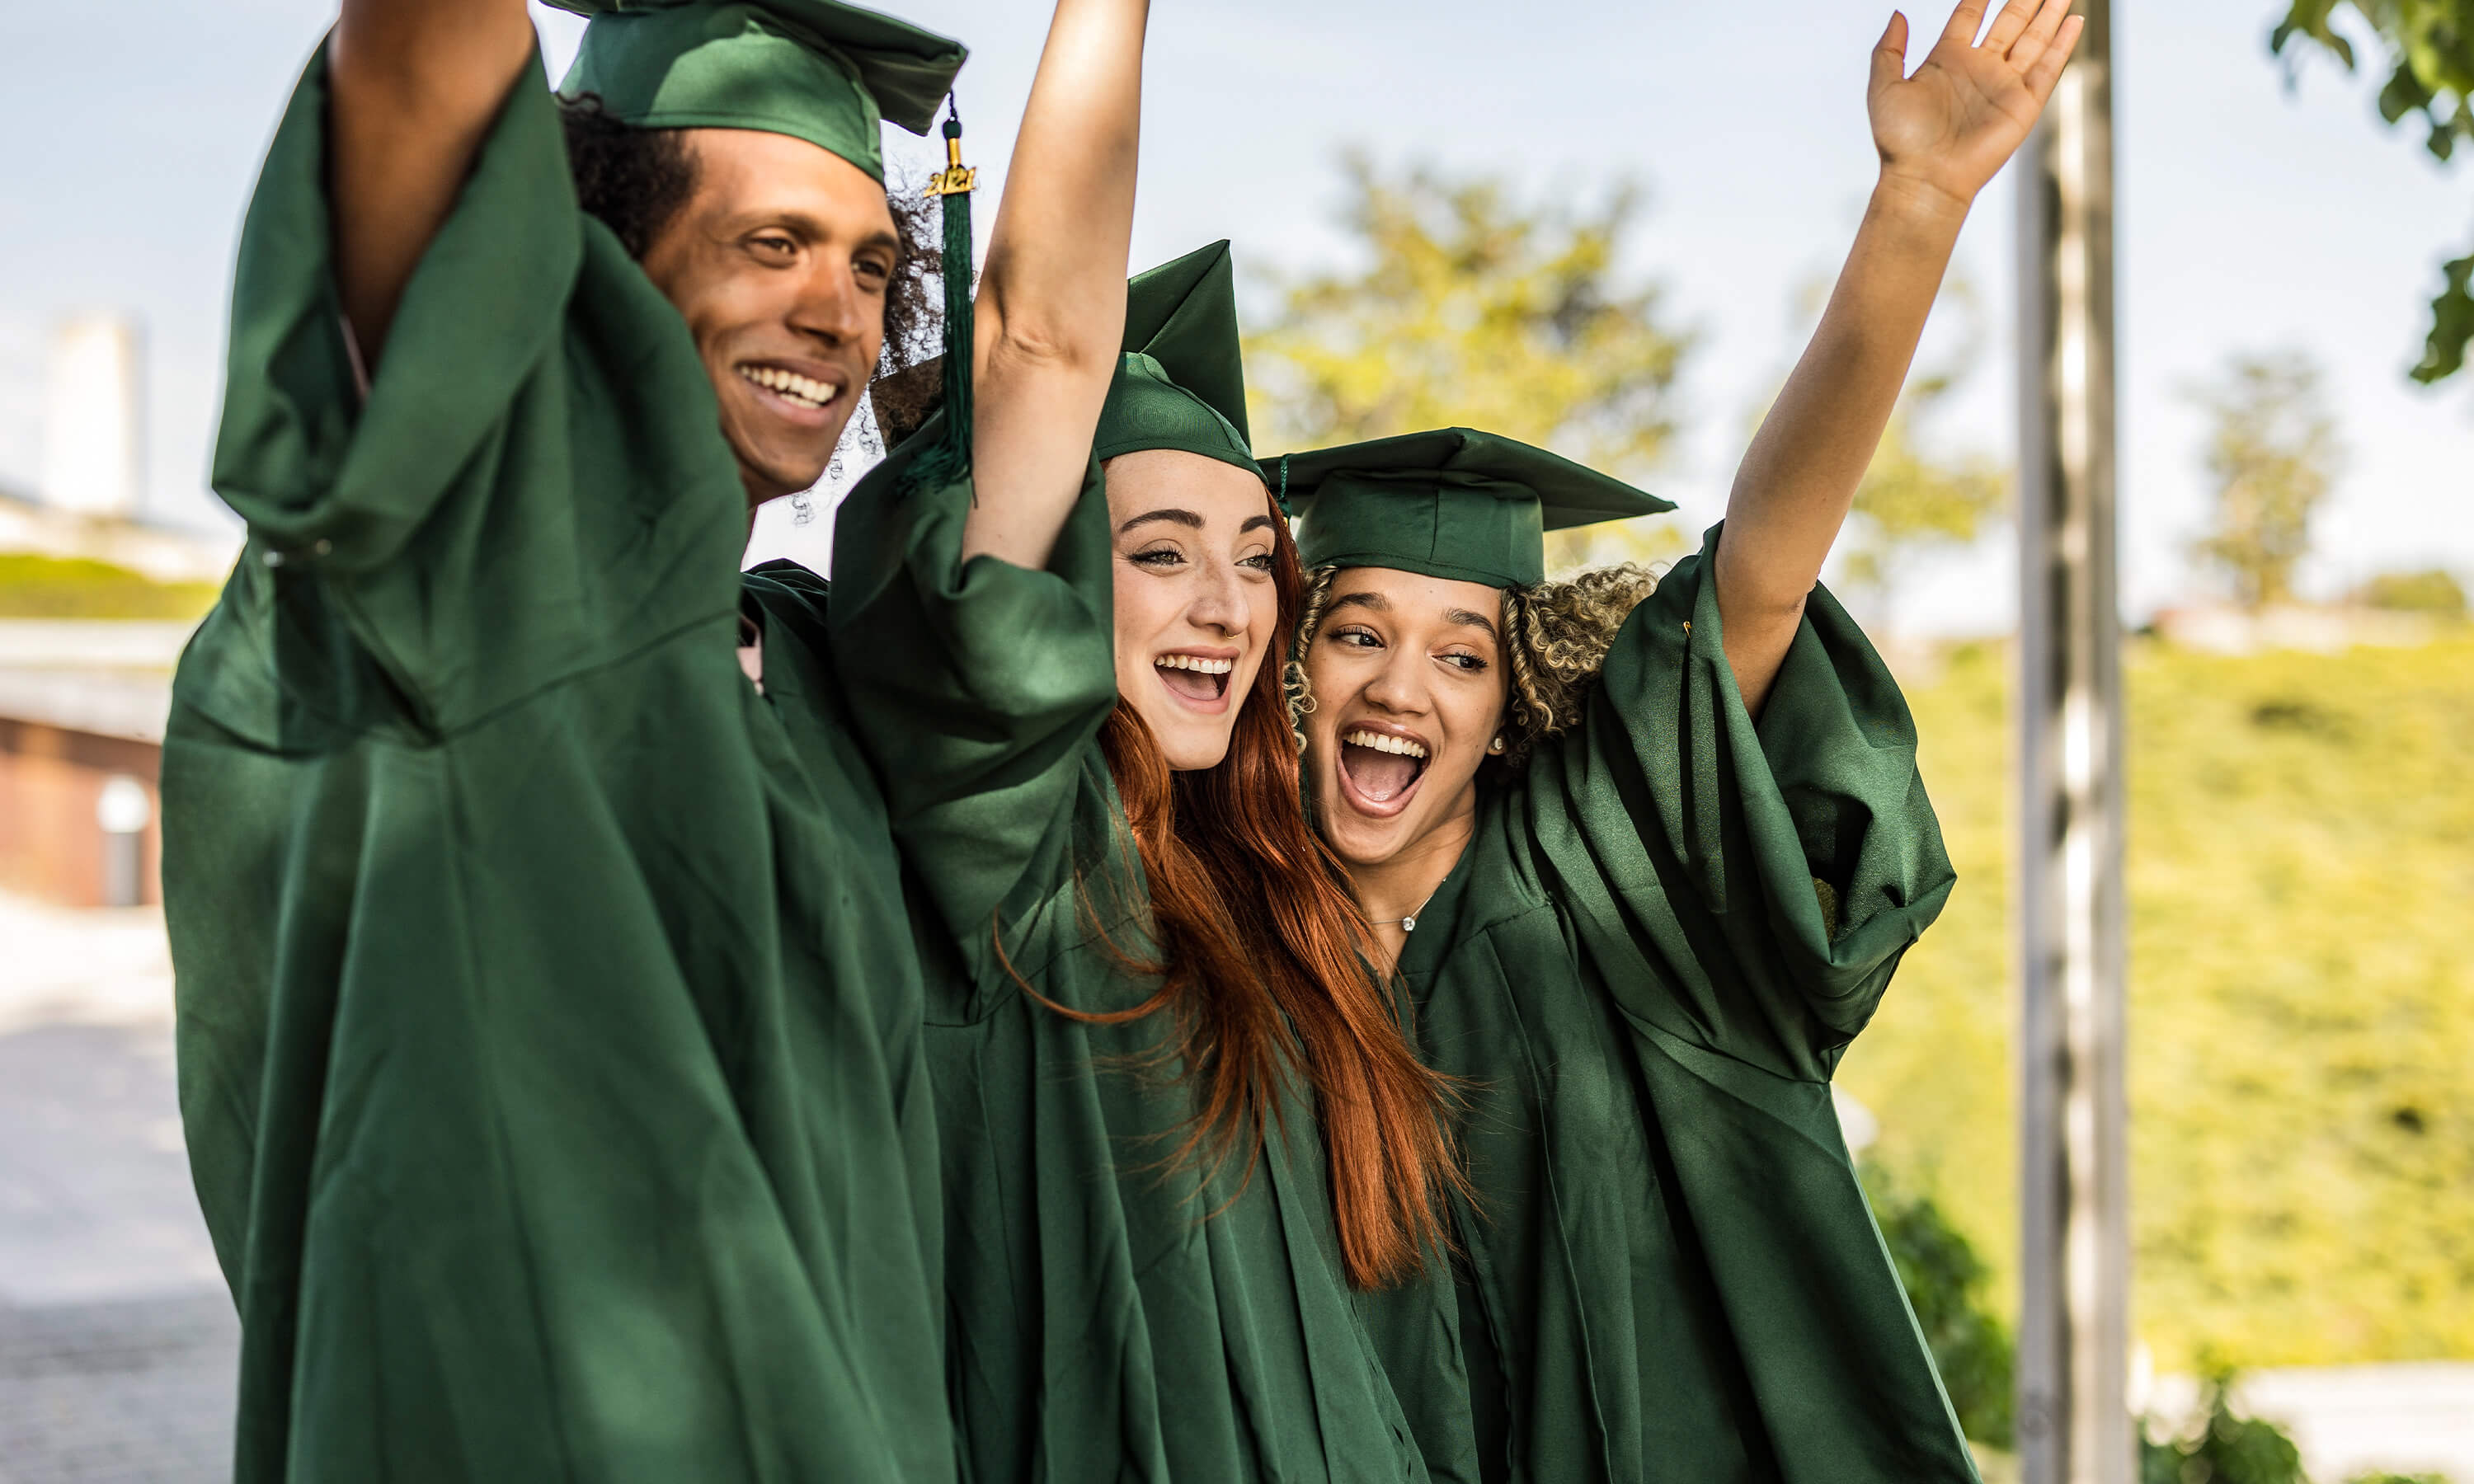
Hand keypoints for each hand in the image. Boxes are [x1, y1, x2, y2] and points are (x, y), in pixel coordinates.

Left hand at [1868, 0, 2085, 211]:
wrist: (1925, 178)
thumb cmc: (1901, 141)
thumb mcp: (1884, 87)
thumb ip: (1888, 50)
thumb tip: (1897, 14)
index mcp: (1947, 60)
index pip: (1969, 16)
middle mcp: (1979, 69)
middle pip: (2009, 22)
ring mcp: (2003, 85)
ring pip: (2034, 39)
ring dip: (2049, 13)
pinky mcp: (2023, 105)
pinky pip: (2048, 68)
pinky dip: (2063, 44)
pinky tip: (2075, 21)